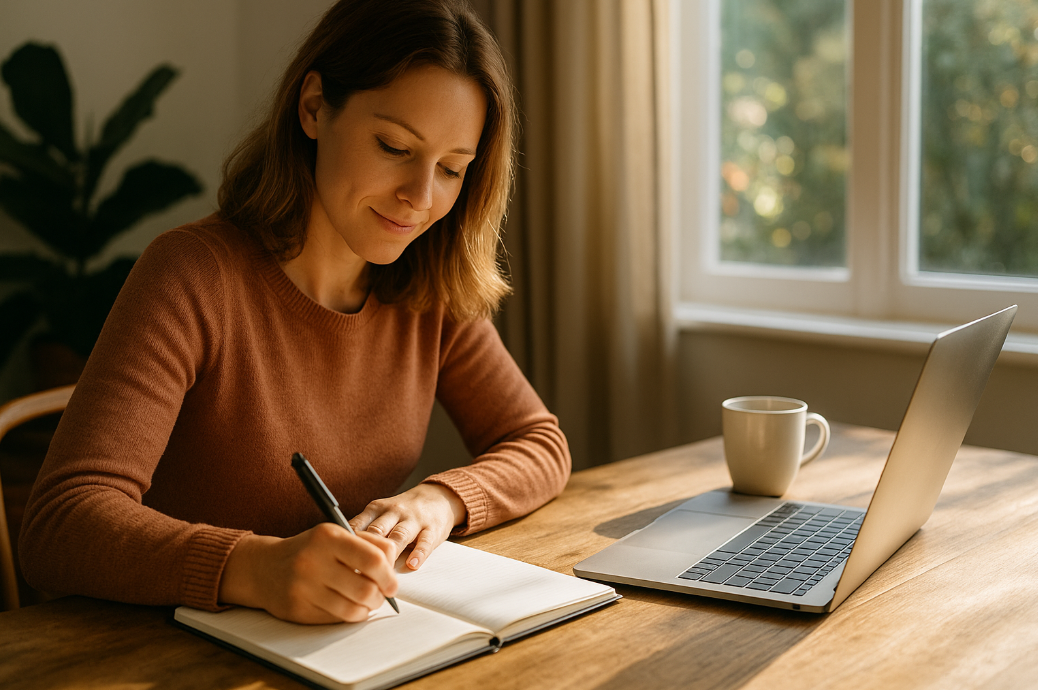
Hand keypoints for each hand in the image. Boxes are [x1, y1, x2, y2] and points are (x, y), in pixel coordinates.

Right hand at [218, 524, 397, 623]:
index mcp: (328, 537)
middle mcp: (314, 561)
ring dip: (367, 609)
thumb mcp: (335, 535)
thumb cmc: (308, 550)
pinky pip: (336, 619)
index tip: (392, 583)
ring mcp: (303, 587)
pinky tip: (347, 607)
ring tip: (366, 602)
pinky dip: (349, 616)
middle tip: (381, 595)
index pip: (373, 558)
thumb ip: (368, 543)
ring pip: (353, 609)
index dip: (389, 575)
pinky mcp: (298, 609)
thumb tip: (394, 561)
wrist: (263, 568)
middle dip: (380, 596)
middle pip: (366, 589)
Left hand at [350, 483, 465, 569]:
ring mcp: (414, 520)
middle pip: (377, 531)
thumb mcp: (381, 514)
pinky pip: (425, 542)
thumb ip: (364, 530)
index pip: (358, 524)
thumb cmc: (402, 513)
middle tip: (357, 572)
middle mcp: (394, 512)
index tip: (338, 562)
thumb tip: (339, 554)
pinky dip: (418, 554)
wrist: (438, 497)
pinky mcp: (432, 529)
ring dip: (390, 554)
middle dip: (367, 550)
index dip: (348, 543)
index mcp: (377, 509)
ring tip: (382, 572)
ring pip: (399, 536)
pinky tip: (412, 565)